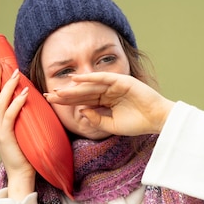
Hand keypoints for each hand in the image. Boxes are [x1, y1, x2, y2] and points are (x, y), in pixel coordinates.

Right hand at [0, 58, 35, 198]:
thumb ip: (22, 120)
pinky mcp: (6, 137)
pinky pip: (10, 116)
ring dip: (8, 86)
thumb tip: (31, 103)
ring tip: (15, 72)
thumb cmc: (25, 155)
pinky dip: (17, 103)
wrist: (21, 176)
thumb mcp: (22, 133)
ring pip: (0, 103)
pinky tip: (24, 93)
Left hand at [44, 72, 174, 135]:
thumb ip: (96, 119)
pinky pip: (102, 78)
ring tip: (58, 91)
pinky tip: (76, 79)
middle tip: (48, 96)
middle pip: (82, 92)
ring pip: (90, 86)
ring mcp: (114, 85)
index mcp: (105, 102)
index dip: (67, 101)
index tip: (51, 102)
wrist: (156, 120)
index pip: (82, 101)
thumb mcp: (111, 126)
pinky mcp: (121, 80)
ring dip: (73, 88)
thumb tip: (81, 111)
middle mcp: (108, 92)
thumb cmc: (137, 123)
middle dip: (65, 95)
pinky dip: (89, 77)